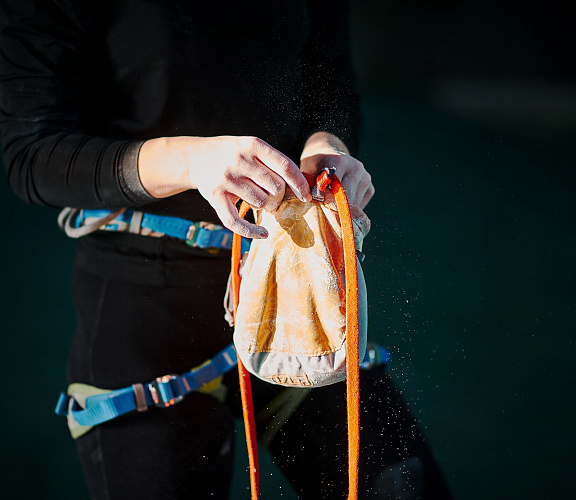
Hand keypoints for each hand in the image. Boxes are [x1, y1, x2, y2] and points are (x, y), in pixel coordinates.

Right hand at [139, 135, 310, 237]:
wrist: (193, 157)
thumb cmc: (230, 154)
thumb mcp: (250, 146)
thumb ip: (271, 161)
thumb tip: (300, 185)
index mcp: (253, 145)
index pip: (285, 166)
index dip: (299, 184)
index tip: (306, 196)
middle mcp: (240, 160)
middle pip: (276, 187)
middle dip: (279, 196)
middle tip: (273, 198)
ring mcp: (226, 179)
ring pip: (261, 202)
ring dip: (264, 206)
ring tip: (258, 201)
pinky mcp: (215, 196)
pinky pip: (237, 221)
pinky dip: (252, 232)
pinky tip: (263, 234)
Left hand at [300, 132, 373, 208]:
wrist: (329, 153)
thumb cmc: (315, 165)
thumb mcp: (307, 171)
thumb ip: (310, 185)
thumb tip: (309, 200)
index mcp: (339, 161)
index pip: (335, 189)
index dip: (327, 201)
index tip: (320, 207)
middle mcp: (356, 168)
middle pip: (347, 198)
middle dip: (335, 208)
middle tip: (325, 213)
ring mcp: (365, 177)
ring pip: (355, 204)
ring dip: (343, 210)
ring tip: (332, 207)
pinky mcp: (370, 187)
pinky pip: (361, 205)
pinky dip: (351, 209)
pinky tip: (341, 203)